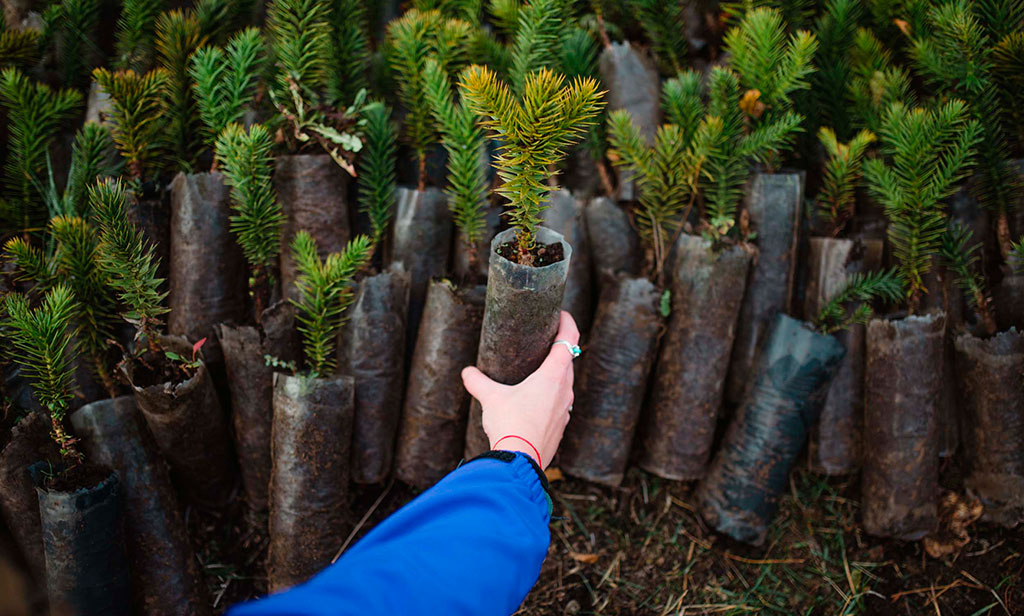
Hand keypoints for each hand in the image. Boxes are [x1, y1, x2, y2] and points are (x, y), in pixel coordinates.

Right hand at [461, 311, 578, 468]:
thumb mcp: (491, 398)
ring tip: (538, 371)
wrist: (521, 460)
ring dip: (556, 374)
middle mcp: (564, 390)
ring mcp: (564, 409)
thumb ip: (478, 381)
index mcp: (553, 375)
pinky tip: (535, 402)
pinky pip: (559, 403)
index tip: (562, 315)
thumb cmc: (511, 424)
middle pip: (568, 361)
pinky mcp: (560, 426)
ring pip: (565, 384)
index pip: (570, 341)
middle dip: (559, 349)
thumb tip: (467, 372)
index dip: (568, 324)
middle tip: (545, 340)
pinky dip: (551, 396)